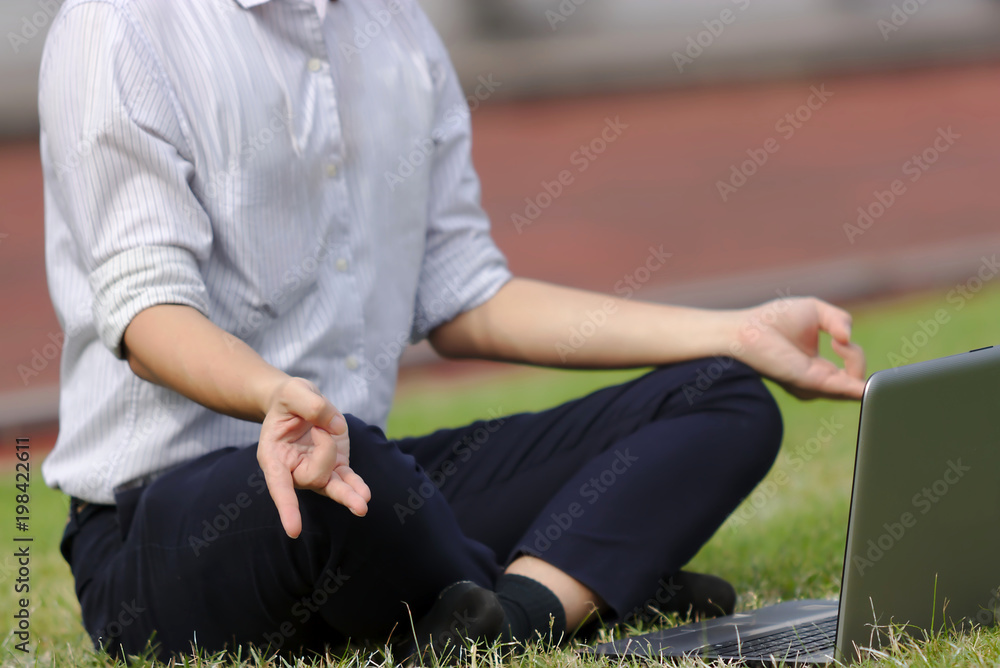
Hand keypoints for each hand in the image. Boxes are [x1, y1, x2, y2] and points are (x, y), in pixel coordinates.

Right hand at [257, 377, 370, 537]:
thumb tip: (336, 427)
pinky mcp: (335, 464)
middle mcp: (293, 469)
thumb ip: (312, 405)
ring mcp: (316, 468)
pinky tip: (365, 495)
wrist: (296, 402)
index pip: (279, 486)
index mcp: (274, 456)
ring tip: (362, 506)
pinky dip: (356, 486)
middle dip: (325, 451)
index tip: (294, 530)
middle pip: (314, 476)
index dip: (287, 508)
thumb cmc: (288, 400)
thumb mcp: (294, 391)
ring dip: (348, 496)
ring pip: (332, 488)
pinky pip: (346, 480)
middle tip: (322, 426)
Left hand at [731, 297, 865, 399]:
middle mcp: (816, 382)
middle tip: (840, 342)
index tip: (839, 337)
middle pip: (856, 385)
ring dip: (855, 362)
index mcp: (819, 368)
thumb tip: (848, 338)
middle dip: (858, 361)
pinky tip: (865, 385)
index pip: (853, 372)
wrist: (747, 326)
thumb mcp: (817, 311)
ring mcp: (811, 385)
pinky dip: (854, 388)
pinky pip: (837, 390)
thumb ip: (840, 319)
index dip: (855, 355)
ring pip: (851, 388)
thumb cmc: (774, 319)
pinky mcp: (805, 381)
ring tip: (839, 344)